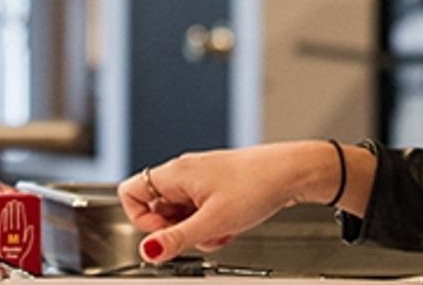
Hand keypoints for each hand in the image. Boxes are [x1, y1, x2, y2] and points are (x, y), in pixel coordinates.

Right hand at [118, 141, 333, 263]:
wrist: (292, 173)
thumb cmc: (257, 185)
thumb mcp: (213, 221)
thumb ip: (177, 238)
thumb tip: (149, 250)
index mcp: (176, 173)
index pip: (130, 193)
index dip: (141, 219)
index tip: (164, 234)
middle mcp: (184, 173)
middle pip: (157, 208)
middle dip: (176, 229)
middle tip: (198, 233)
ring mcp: (201, 180)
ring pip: (181, 214)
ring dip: (196, 230)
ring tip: (220, 228)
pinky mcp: (217, 188)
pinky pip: (200, 212)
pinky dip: (212, 224)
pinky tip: (230, 224)